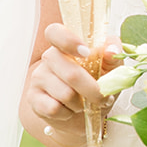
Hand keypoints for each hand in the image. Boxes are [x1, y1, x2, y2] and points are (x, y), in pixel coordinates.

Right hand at [23, 24, 121, 146]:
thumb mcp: (110, 68)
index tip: (86, 53)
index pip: (55, 32)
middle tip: (103, 98)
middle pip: (71, 74)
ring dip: (81, 104)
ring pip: (65, 94)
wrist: (82, 114)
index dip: (68, 40)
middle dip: (93, 91)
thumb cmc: (96, 84)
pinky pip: (54, 108)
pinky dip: (67, 113)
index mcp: (66, 45)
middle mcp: (49, 57)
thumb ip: (112, 55)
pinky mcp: (34, 98)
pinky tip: (68, 110)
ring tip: (83, 103)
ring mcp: (38, 77)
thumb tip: (111, 51)